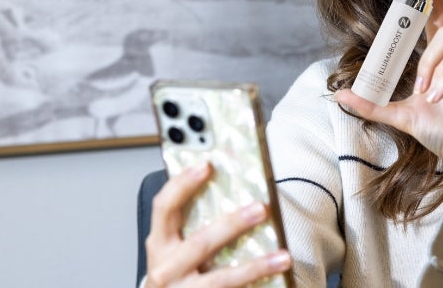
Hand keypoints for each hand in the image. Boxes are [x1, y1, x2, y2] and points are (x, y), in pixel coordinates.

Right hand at [144, 163, 290, 286]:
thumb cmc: (173, 272)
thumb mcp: (172, 246)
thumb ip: (191, 222)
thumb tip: (232, 189)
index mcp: (159, 243)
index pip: (164, 207)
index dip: (183, 184)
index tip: (207, 166)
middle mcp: (165, 268)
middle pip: (200, 243)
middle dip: (233, 225)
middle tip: (261, 208)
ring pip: (222, 279)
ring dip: (256, 266)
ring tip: (283, 257)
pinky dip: (256, 283)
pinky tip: (276, 274)